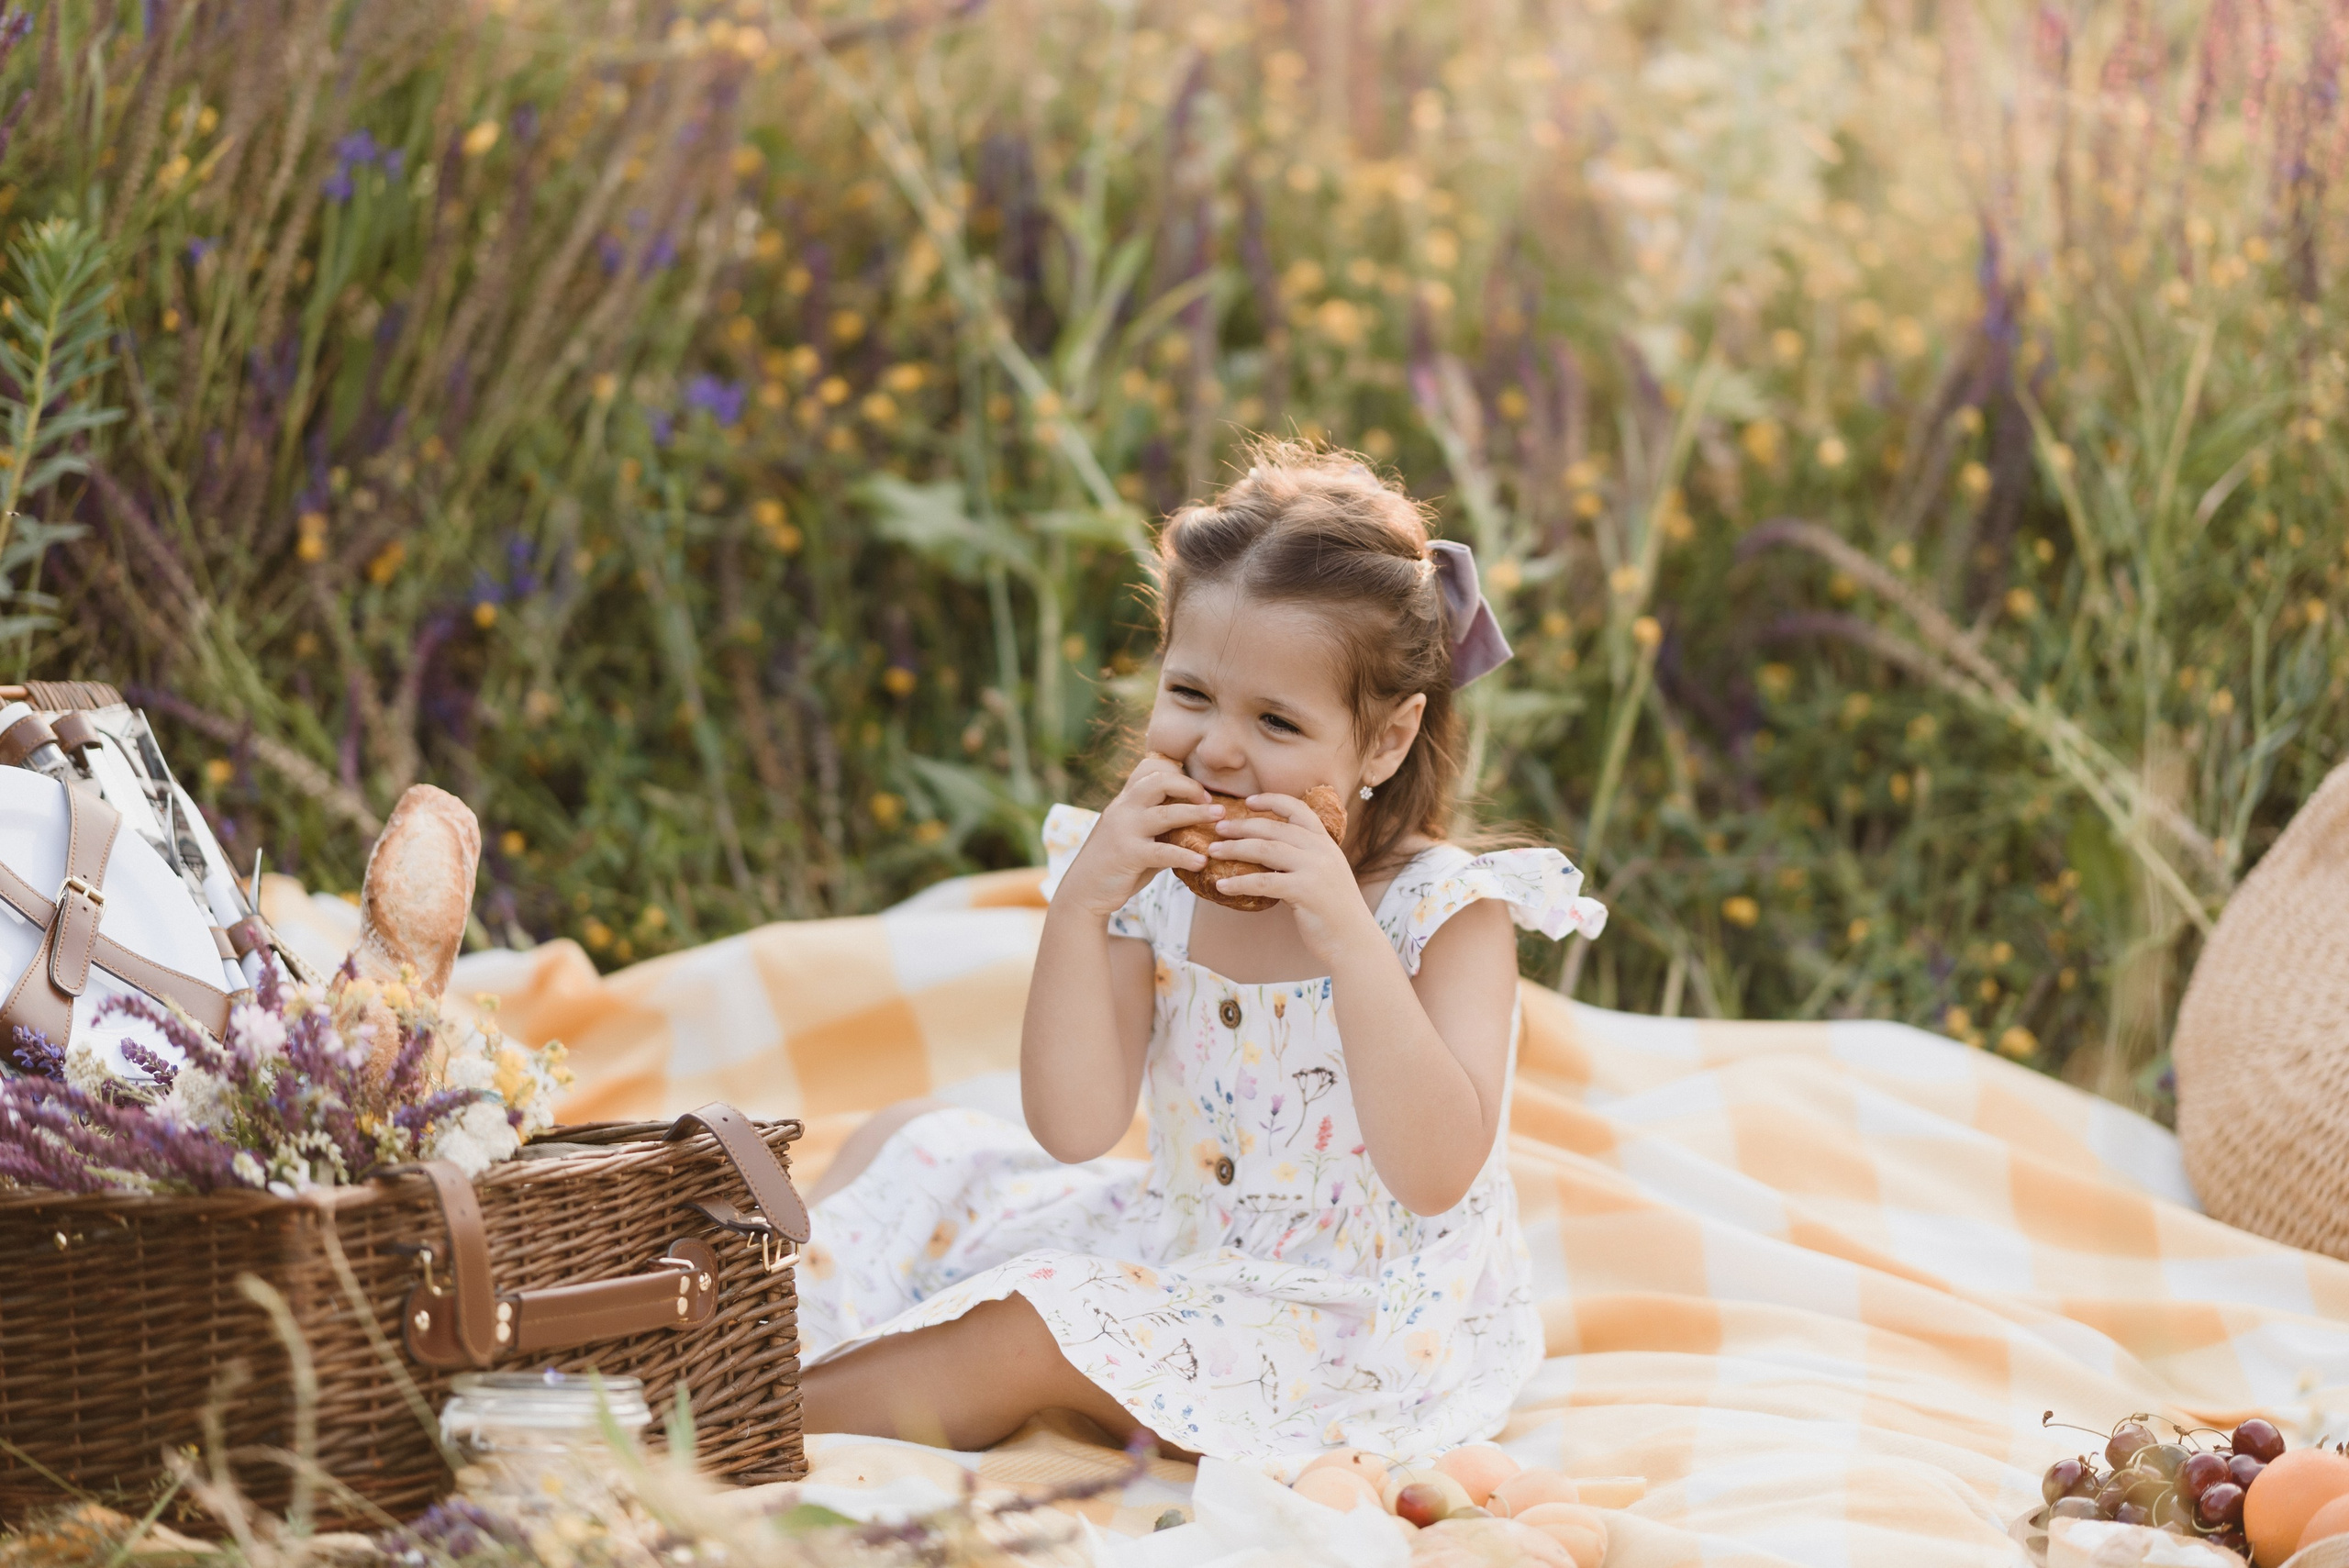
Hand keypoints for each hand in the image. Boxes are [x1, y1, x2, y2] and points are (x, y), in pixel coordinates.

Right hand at [1054, 753, 1223, 921]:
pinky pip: (1163, 851)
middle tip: (1212, 801)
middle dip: (1190, 786)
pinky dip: (1185, 856)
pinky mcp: (1128, 855)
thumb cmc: (1116, 865)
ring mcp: (1125, 830)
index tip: (1198, 789)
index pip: (1149, 768)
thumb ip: (1158, 827)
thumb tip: (1195, 823)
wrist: (1083, 892)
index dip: (1176, 772)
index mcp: (1125, 801)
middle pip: (1159, 780)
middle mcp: (1123, 809)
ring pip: (1166, 814)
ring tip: (1220, 819)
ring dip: (1197, 814)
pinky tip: (1202, 862)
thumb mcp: (1134, 837)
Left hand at [1208, 793, 1379, 965]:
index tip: (1249, 801)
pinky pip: (1263, 882)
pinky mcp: (1304, 891)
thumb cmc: (1335, 912)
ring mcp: (1314, 869)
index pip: (1298, 810)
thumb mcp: (1325, 875)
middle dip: (1241, 827)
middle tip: (1218, 829)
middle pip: (1273, 829)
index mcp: (1326, 844)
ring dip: (1234, 849)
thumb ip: (1305, 859)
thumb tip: (1269, 852)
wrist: (1354, 941)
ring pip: (1264, 850)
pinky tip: (1222, 886)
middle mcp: (1321, 851)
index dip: (1272, 801)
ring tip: (1213, 851)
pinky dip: (1239, 882)